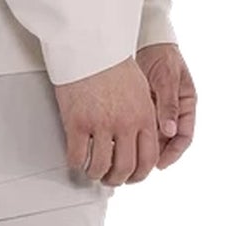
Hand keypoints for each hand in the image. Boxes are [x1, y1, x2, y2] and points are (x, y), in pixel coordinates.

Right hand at [54, 57, 160, 185]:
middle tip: (111, 179)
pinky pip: (78, 156)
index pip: (148, 159)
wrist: (91, 46)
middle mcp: (127, 124)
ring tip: (92, 172)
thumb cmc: (113, 63)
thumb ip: (143, 116)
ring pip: (102, 167)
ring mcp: (102, 125)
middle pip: (126, 168)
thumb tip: (142, 138)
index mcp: (145, 117)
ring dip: (97, 175)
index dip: (139, 174)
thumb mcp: (141, 91)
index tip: (132, 176)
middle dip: (118, 179)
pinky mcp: (78, 123)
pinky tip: (77, 162)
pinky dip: (77, 164)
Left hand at [135, 40, 196, 168]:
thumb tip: (170, 130)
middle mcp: (174, 110)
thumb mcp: (167, 79)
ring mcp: (159, 109)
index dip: (174, 153)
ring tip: (129, 157)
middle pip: (168, 141)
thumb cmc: (162, 54)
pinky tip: (120, 142)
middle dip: (155, 155)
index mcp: (187, 104)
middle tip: (140, 166)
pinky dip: (132, 135)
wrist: (148, 39)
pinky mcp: (144, 107)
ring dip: (143, 147)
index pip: (185, 137)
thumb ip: (168, 104)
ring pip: (153, 136)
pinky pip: (140, 127)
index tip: (160, 164)